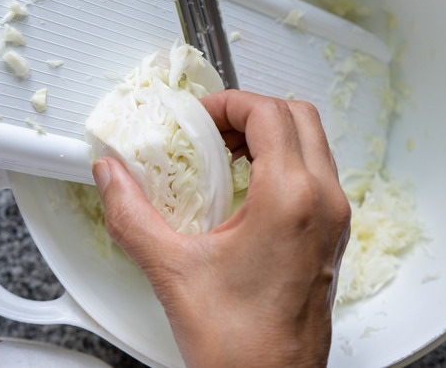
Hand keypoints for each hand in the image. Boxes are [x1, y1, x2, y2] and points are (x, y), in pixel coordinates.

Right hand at [93, 90, 351, 366]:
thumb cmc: (239, 346)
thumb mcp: (172, 271)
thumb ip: (132, 214)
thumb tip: (111, 177)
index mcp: (291, 200)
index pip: (269, 113)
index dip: (229, 102)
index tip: (200, 116)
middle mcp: (324, 204)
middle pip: (299, 117)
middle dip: (252, 111)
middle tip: (212, 129)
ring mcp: (335, 222)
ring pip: (313, 145)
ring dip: (271, 136)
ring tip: (224, 155)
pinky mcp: (333, 239)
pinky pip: (318, 176)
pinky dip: (286, 164)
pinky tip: (245, 189)